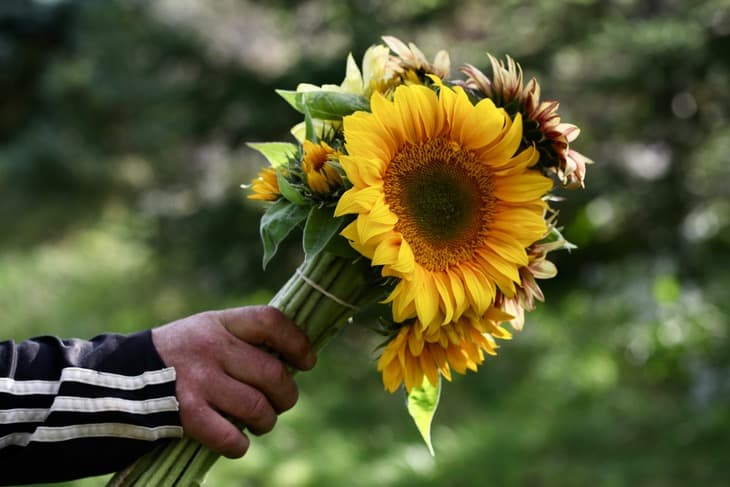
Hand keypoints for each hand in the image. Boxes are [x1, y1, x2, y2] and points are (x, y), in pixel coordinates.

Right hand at [151, 305, 315, 457]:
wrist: (119, 380)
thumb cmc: (178, 357)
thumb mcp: (206, 331)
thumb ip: (242, 339)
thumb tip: (292, 361)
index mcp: (219, 322)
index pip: (271, 321)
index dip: (298, 342)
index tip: (307, 361)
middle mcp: (211, 348)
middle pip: (273, 373)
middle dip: (287, 395)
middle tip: (281, 402)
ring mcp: (198, 381)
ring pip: (258, 408)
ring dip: (267, 422)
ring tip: (261, 422)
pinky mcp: (187, 414)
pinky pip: (232, 437)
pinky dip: (240, 445)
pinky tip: (237, 441)